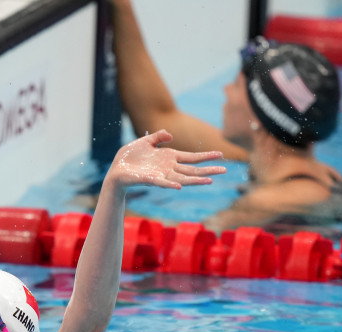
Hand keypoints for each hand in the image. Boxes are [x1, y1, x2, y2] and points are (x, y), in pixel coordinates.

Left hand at [106, 129, 225, 190]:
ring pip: (182, 178)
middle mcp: (168, 168)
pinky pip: (162, 183)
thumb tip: (171, 135)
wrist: (116, 169)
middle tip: (225, 170)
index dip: (206, 156)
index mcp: (169, 157)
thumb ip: (158, 136)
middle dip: (208, 170)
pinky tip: (179, 186)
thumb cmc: (130, 157)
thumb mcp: (145, 141)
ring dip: (196, 180)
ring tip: (210, 180)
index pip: (192, 157)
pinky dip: (170, 184)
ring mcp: (161, 175)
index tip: (221, 154)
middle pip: (192, 169)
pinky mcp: (150, 179)